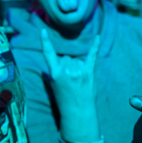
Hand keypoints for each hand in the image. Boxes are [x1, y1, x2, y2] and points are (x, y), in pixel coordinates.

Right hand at [41, 28, 101, 142]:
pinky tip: (98, 37)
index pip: (49, 54)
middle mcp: (68, 70)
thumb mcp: (53, 85)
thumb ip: (54, 71)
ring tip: (76, 81)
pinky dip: (95, 46)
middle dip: (66, 65)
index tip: (43, 31)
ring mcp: (79, 71)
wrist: (78, 111)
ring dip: (75, 66)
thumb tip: (55, 60)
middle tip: (68, 80)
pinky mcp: (89, 72)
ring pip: (75, 60)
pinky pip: (92, 56)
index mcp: (56, 73)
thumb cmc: (64, 99)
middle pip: (65, 58)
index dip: (45, 42)